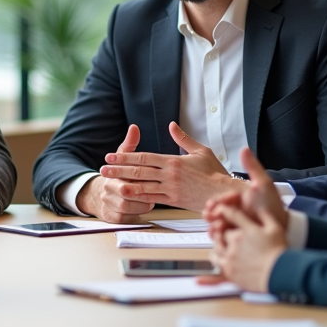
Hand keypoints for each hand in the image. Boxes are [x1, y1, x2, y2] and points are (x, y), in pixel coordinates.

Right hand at [74, 125, 154, 222]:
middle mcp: (108, 190)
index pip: (125, 173)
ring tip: (151, 198)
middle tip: (155, 189)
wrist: (99, 196)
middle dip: (143, 191)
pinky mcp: (113, 219)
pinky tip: (144, 208)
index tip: (153, 175)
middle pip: (127, 191)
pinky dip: (138, 214)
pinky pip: (129, 218)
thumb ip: (130, 144)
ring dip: (143, 203)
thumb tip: (134, 127)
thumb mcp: (122, 159)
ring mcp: (110, 205)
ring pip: (130, 206)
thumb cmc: (117, 175)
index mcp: (112, 174)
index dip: (141, 175)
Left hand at [96, 122, 232, 210]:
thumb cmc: (214, 171)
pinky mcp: (173, 201)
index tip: (112, 155)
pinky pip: (152, 199)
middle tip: (103, 168)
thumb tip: (171, 125)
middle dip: (119, 169)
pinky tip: (127, 196)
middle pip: (139, 171)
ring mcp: (170, 189)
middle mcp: (169, 175)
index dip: (126, 156)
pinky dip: (139, 198)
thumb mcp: (200, 150)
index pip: (144, 157)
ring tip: (109, 183)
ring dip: (124, 184)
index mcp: (173, 161)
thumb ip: (183, 138)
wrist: (224, 192)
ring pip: (142, 186)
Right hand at [203, 148, 287, 240]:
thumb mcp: (263, 184)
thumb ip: (252, 167)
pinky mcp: (234, 238)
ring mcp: (234, 225)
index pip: (223, 199)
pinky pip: (221, 237)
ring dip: (213, 224)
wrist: (282, 227)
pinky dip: (217, 236)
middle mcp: (234, 211)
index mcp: (238, 198)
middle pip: (217, 211)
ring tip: (216, 227)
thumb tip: (244, 148)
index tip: (215, 203)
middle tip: (210, 215)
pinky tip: (219, 235)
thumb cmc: (272, 205)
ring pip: (216, 223)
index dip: (218, 201)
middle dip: (212, 213)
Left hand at [205, 203, 285, 293]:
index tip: (222, 209)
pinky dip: (215, 255)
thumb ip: (266, 216)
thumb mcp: (276, 229)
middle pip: (223, 231)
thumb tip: (259, 209)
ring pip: (217, 244)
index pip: (232, 215)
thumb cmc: (278, 252)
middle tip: (230, 235)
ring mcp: (230, 255)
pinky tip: (220, 255)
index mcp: (247, 229)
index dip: (225, 210)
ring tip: (224, 244)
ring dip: (219, 242)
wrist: (278, 274)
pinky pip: (215, 258)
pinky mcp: (228, 269)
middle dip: (226, 232)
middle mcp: (236, 241)